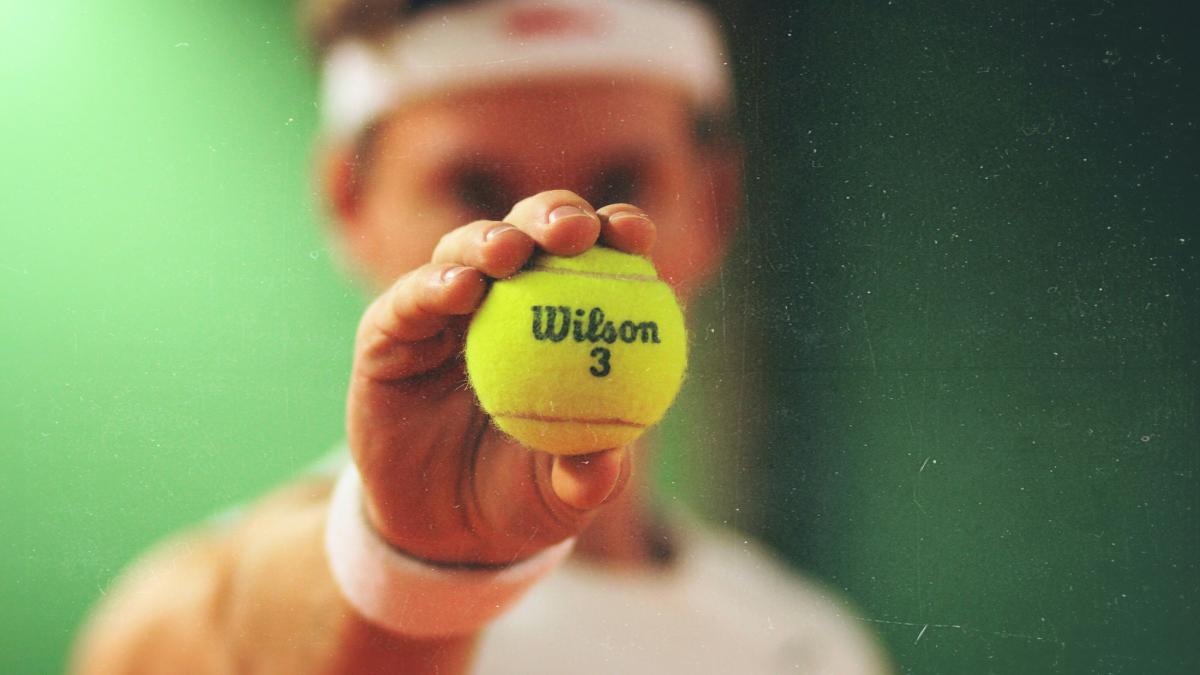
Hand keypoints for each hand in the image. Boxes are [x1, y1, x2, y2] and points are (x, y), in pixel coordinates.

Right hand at [347, 190, 657, 565]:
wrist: (442, 534)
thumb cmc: (520, 497)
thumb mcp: (560, 496)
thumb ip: (586, 476)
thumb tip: (609, 462)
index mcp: (563, 317)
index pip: (597, 258)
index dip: (617, 232)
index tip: (636, 236)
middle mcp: (504, 299)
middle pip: (531, 232)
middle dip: (554, 214)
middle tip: (574, 230)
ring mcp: (442, 311)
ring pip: (465, 251)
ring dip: (489, 241)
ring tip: (510, 253)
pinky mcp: (388, 333)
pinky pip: (407, 301)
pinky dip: (432, 287)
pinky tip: (460, 289)